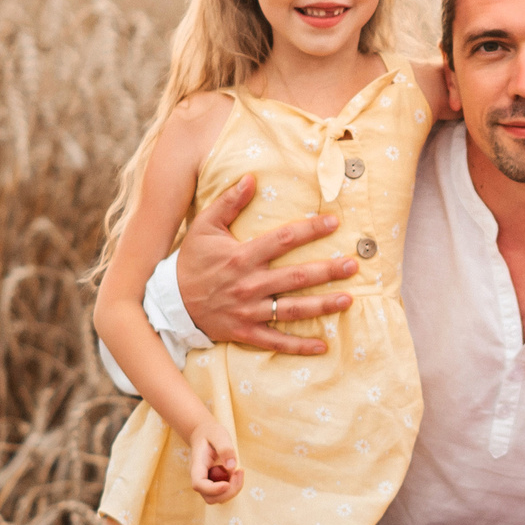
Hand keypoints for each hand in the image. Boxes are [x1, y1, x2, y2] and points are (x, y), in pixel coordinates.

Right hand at [177, 175, 357, 354]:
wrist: (170, 302)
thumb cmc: (191, 261)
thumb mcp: (204, 227)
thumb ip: (228, 202)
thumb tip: (251, 178)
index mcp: (242, 256)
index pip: (284, 239)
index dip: (311, 230)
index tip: (335, 223)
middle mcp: (249, 284)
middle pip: (296, 276)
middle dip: (328, 270)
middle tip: (353, 264)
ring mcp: (249, 311)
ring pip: (292, 309)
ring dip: (322, 305)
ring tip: (349, 300)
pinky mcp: (246, 332)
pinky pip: (276, 341)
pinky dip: (299, 346)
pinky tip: (322, 347)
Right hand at [187, 423, 242, 502]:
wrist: (204, 434)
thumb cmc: (211, 433)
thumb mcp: (218, 434)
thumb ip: (225, 448)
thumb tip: (232, 467)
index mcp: (197, 466)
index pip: (199, 485)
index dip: (213, 489)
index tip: (227, 484)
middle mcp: (200, 478)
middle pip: (210, 498)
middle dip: (228, 492)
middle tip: (239, 472)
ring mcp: (207, 483)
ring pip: (218, 499)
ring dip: (233, 490)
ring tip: (239, 471)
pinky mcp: (215, 484)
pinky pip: (224, 493)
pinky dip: (234, 486)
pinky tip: (238, 472)